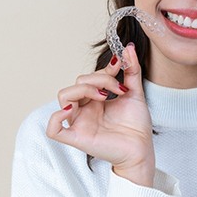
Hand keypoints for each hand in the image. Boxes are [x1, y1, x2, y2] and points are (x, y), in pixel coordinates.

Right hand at [46, 44, 154, 186]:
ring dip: (84, 89)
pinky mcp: (78, 138)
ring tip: (104, 97)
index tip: (120, 65)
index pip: (90, 76)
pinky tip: (72, 109)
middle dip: (99, 79)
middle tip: (118, 89)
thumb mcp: (135, 92)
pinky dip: (56, 117)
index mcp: (96, 98)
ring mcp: (80, 122)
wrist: (142, 149)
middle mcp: (85, 108)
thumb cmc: (136, 124)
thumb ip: (131, 70)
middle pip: (78, 82)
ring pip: (64, 96)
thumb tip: (128, 48)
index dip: (104, 69)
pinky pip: (54, 129)